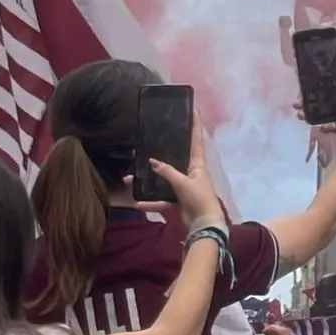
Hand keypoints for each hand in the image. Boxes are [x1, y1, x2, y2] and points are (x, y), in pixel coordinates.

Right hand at [137, 115, 223, 232]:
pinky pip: (161, 200)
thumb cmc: (199, 198)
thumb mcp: (183, 182)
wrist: (204, 224)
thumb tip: (152, 161)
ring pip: (164, 180)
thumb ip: (167, 172)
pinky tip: (137, 203)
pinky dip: (150, 202)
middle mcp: (190, 173)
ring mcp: (183, 187)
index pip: (196, 140)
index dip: (195, 125)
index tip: (194, 110)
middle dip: (166, 150)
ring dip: (150, 180)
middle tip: (154, 137)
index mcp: (197, 164)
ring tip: (132, 175)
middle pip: (177, 158)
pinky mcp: (177, 201)